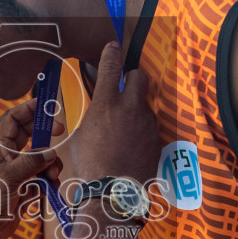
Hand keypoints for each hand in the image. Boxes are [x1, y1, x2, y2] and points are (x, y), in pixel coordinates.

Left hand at [0, 98, 62, 238]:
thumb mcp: (8, 177)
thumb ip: (31, 162)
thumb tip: (51, 151)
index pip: (14, 118)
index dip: (29, 108)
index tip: (48, 104)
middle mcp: (7, 156)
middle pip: (31, 135)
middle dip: (46, 134)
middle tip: (60, 131)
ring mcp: (17, 172)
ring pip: (41, 158)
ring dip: (50, 164)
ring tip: (52, 176)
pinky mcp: (24, 188)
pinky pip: (42, 178)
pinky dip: (49, 182)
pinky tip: (50, 190)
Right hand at [60, 42, 158, 185]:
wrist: (113, 192)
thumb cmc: (89, 164)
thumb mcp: (80, 135)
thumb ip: (93, 117)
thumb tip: (100, 113)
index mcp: (107, 103)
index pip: (111, 67)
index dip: (111, 53)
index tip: (113, 46)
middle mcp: (131, 108)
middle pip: (140, 76)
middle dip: (133, 78)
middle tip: (125, 88)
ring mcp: (147, 124)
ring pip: (145, 105)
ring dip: (136, 110)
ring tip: (123, 131)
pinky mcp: (157, 140)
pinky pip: (149, 127)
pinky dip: (141, 131)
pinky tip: (131, 146)